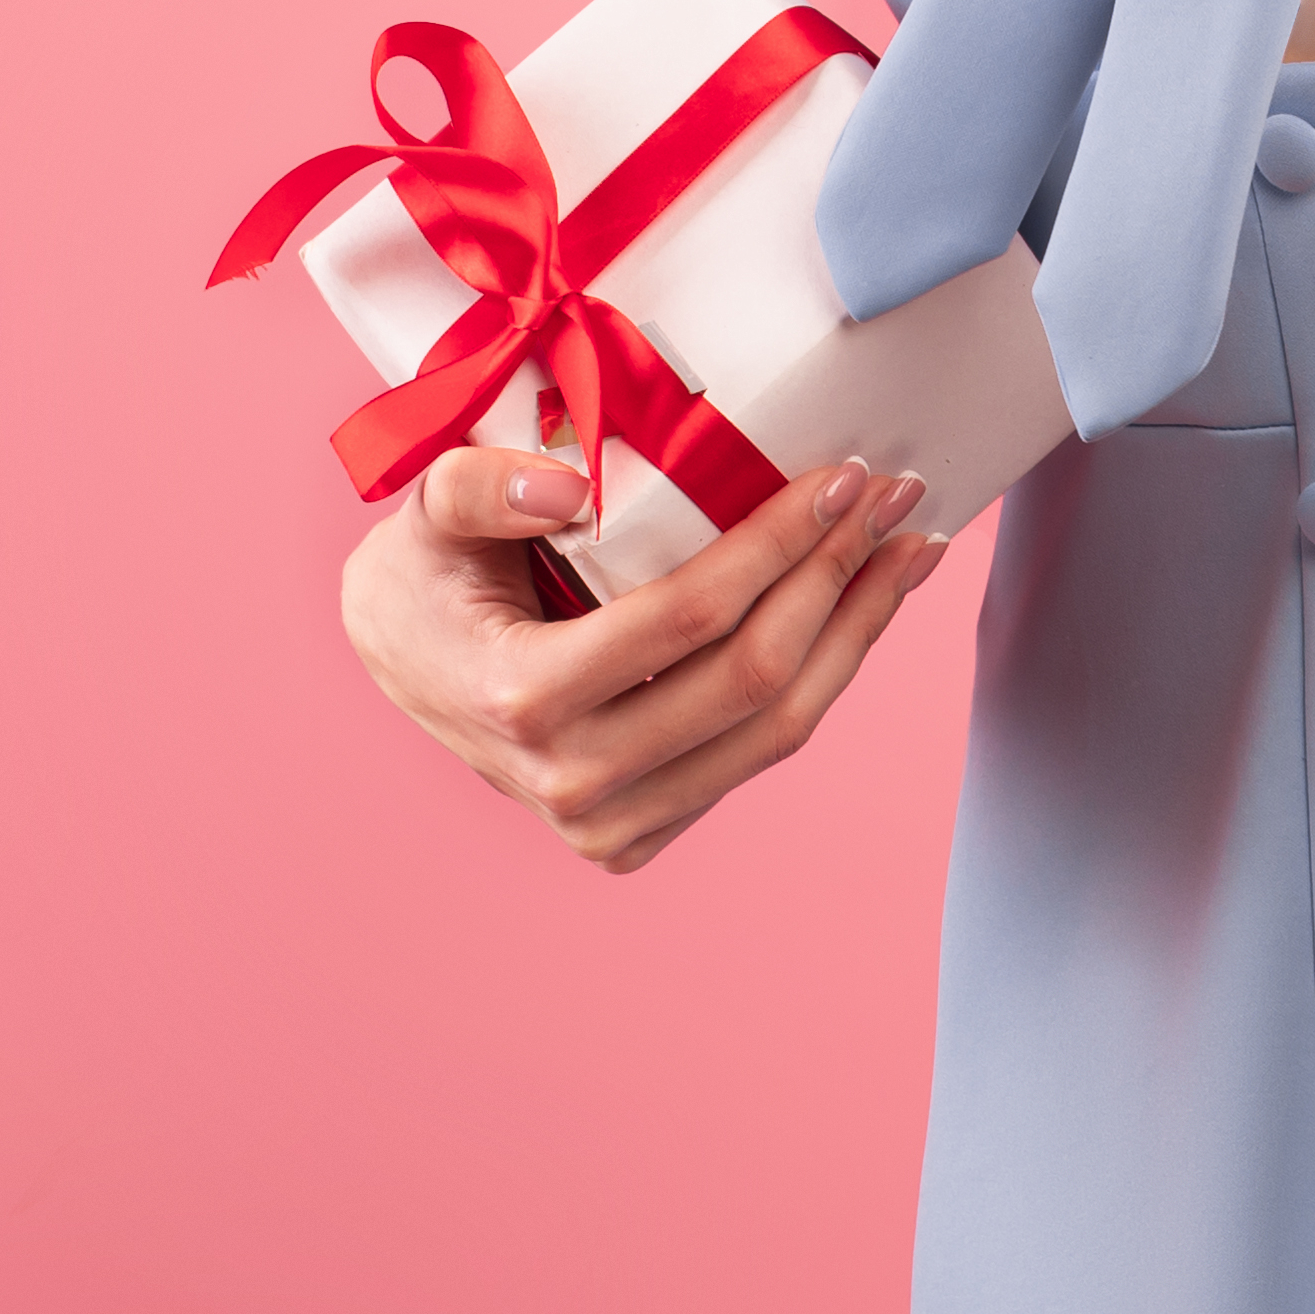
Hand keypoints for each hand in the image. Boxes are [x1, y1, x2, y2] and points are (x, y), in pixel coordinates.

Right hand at [336, 448, 956, 872]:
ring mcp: (609, 827)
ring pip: (775, 732)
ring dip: (857, 631)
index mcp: (523, 699)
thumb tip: (568, 487)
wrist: (403, 667)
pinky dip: (824, 676)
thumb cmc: (425, 576)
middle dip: (839, 577)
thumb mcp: (425, 513)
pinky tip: (860, 606)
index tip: (842, 476)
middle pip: (754, 680)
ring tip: (911, 549)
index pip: (688, 618)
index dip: (777, 544)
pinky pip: (756, 754)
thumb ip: (478, 487)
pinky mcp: (639, 837)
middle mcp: (571, 783)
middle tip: (898, 495)